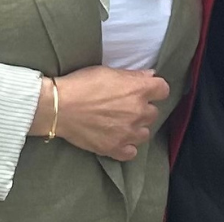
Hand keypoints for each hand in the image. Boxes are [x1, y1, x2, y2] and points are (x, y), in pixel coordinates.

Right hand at [33, 67, 169, 160]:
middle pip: (153, 113)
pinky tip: (119, 139)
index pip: (163, 90)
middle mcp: (137, 112)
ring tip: (123, 124)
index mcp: (139, 90)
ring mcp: (127, 132)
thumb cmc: (83, 84)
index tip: (148, 90)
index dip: (156, 89)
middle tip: (128, 107)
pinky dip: (127, 147)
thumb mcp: (110, 72)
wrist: (60, 107)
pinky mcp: (114, 148)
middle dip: (143, 109)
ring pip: (145, 133)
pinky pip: (132, 152)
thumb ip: (133, 76)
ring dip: (137, 128)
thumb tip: (150, 76)